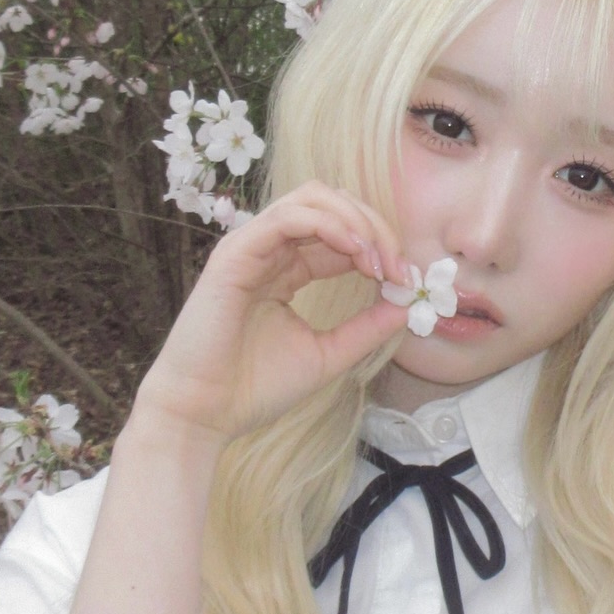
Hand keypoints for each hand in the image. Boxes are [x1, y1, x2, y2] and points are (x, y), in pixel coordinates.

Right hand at [134, 181, 412, 442]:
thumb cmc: (256, 388)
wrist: (205, 413)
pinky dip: (328, 225)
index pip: (340, 234)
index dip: (380, 247)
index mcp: (287, 270)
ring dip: (357, 223)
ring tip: (379, 262)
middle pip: (332, 205)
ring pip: (312, 200)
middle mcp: (269, 251)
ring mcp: (251, 247)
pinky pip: (287, 218)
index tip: (408, 281)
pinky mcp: (235, 254)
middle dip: (375, 227)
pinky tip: (355, 252)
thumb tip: (408, 304)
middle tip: (399, 268)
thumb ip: (367, 328)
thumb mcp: (329, 354)